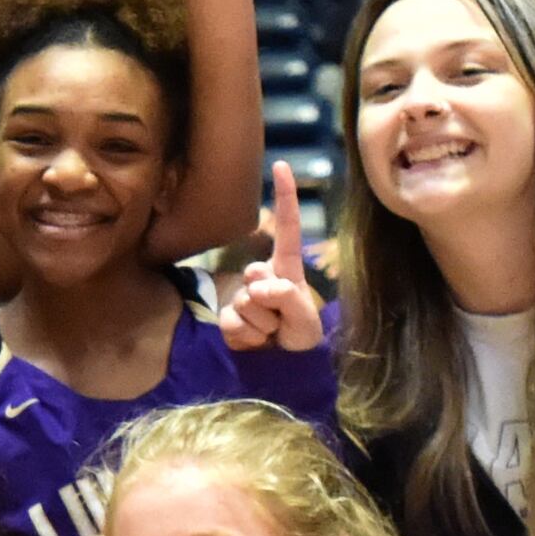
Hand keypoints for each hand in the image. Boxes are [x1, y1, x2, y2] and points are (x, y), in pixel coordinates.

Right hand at [217, 160, 324, 354]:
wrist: (282, 369)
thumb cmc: (301, 339)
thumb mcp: (307, 322)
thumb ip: (290, 299)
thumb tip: (260, 286)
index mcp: (286, 269)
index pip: (288, 230)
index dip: (286, 198)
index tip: (282, 165)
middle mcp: (262, 278)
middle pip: (256, 277)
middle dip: (270, 305)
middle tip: (281, 325)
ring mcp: (242, 297)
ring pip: (244, 304)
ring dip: (261, 326)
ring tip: (271, 336)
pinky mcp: (227, 318)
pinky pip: (232, 324)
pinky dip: (247, 339)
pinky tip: (256, 344)